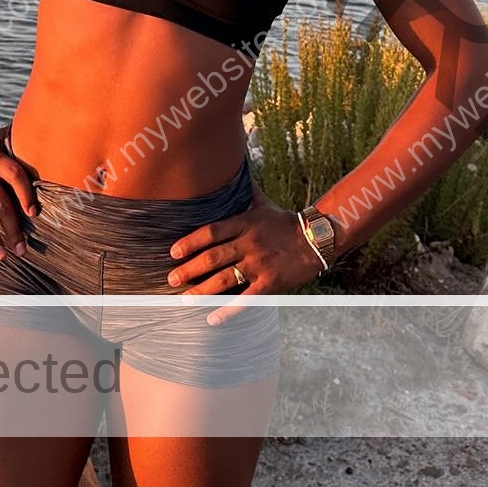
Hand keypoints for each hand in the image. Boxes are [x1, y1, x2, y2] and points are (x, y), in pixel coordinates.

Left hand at [165, 178, 325, 324]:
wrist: (315, 238)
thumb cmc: (285, 221)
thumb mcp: (263, 203)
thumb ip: (245, 191)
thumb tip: (232, 169)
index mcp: (245, 223)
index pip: (211, 232)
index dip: (190, 242)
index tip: (173, 252)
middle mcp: (249, 244)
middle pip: (213, 257)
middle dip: (189, 269)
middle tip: (172, 278)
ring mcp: (259, 265)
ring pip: (225, 280)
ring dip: (202, 291)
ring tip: (185, 299)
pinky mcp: (270, 283)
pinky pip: (246, 300)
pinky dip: (227, 310)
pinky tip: (212, 317)